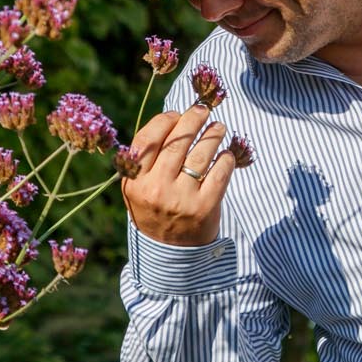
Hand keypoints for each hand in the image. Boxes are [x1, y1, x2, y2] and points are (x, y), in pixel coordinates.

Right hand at [120, 104, 240, 246]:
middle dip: (193, 119)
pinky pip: (220, 172)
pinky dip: (226, 158)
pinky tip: (226, 153)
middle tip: (203, 110)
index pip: (148, 139)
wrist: (169, 251)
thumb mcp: (138, 186)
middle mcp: (156, 188)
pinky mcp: (205, 207)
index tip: (176, 114)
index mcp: (134, 181)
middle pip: (178, 141)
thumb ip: (147, 157)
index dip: (165, 120)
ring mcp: (181, 198)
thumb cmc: (155, 208)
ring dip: (213, 134)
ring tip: (218, 127)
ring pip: (202, 153)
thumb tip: (173, 117)